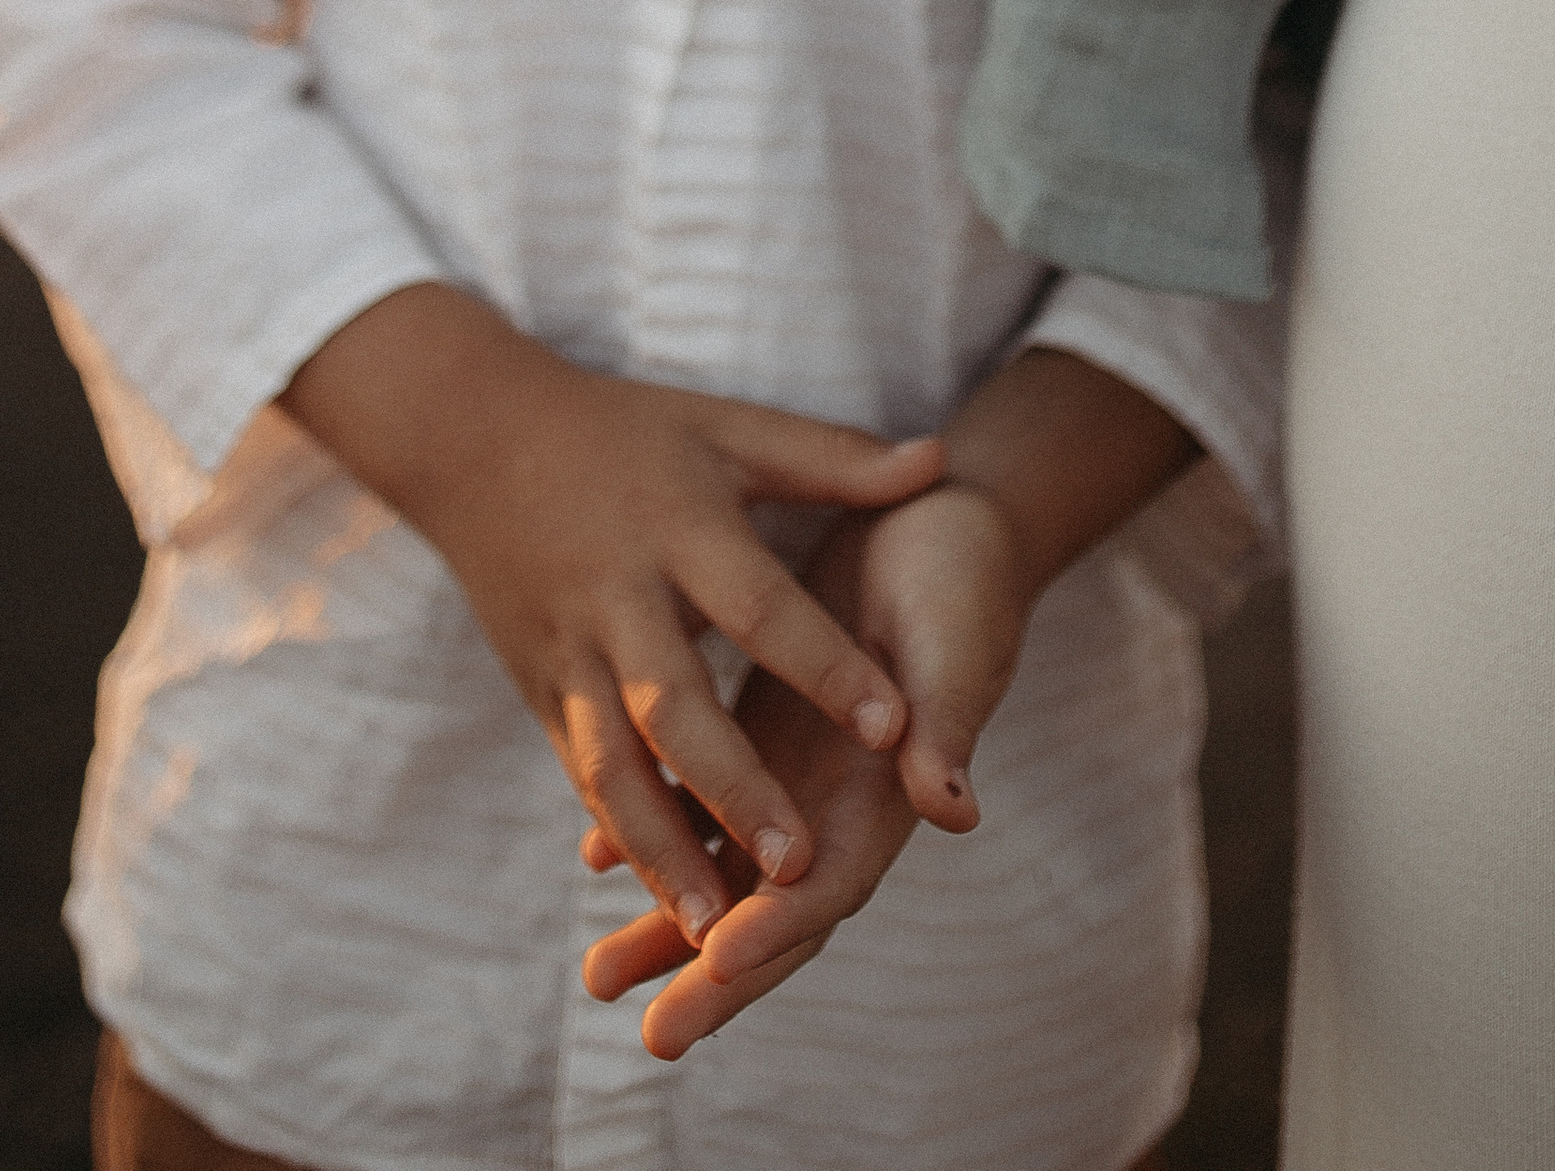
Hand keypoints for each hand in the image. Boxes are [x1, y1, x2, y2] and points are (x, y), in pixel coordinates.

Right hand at [279, 287, 940, 949]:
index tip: (895, 725)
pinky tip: (659, 897)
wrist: (472, 437)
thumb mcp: (726, 428)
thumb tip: (940, 460)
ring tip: (711, 924)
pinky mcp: (540, 690)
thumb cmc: (624, 432)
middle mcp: (621, 598)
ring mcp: (571, 651)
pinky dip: (618, 836)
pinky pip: (582, 773)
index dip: (826, 665)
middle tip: (800, 867)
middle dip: (736, 791)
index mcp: (680, 528)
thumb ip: (831, 459)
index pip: (761, 606)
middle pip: (677, 707)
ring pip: (613, 764)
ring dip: (658, 847)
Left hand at [579, 479, 1029, 1057]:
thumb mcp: (958, 640)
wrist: (940, 521)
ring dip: (671, 926)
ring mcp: (794, 775)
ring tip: (601, 972)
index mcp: (887, 792)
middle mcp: (836, 802)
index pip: (831, 885)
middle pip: (774, 909)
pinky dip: (656, 834)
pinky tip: (594, 857)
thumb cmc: (960, 578)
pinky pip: (702, 804)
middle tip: (653, 1033)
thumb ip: (947, 724)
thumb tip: (954, 809)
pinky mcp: (760, 732)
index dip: (779, 926)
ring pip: (728, 871)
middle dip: (714, 973)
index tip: (721, 960)